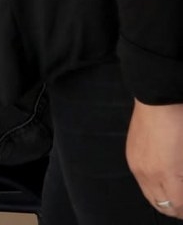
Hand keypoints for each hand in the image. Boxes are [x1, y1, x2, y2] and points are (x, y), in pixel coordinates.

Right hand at [127, 99, 182, 215]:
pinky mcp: (131, 154)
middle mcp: (147, 174)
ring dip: (164, 199)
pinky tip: (163, 179)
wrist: (158, 99)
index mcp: (166, 174)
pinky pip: (141, 181)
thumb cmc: (180, 123)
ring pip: (150, 195)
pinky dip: (153, 186)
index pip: (178, 206)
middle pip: (162, 206)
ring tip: (176, 194)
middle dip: (176, 209)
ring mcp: (136, 164)